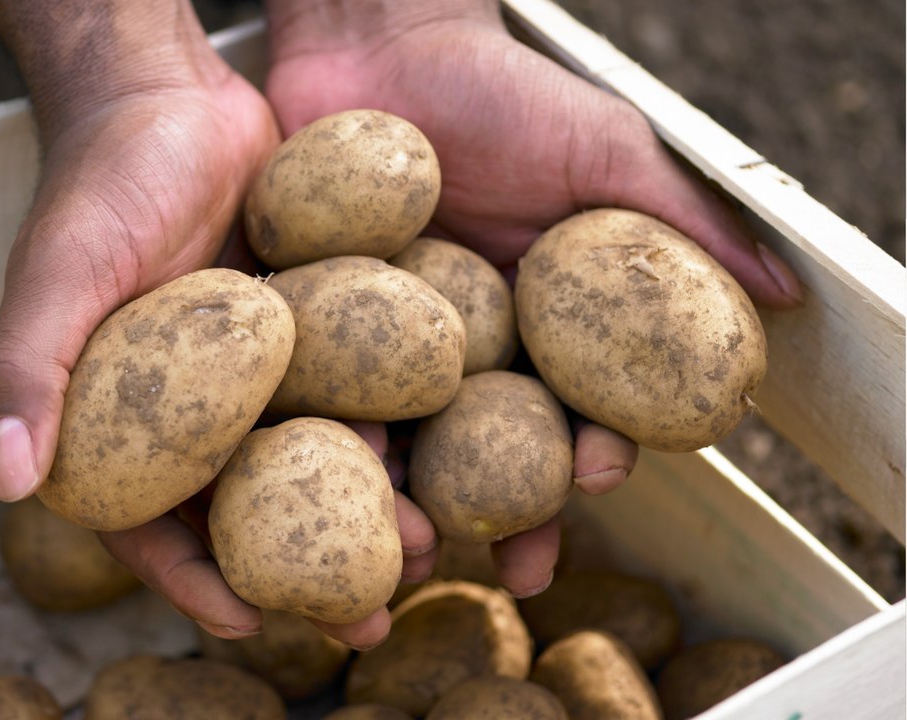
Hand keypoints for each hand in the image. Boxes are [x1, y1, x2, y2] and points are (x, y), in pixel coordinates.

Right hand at [0, 0, 430, 649]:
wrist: (171, 94)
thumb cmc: (100, 181)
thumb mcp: (58, 273)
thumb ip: (26, 371)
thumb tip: (6, 482)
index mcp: (110, 419)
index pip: (145, 525)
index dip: (193, 581)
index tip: (253, 624)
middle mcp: (182, 410)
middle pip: (242, 512)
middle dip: (301, 573)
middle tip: (366, 618)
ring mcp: (246, 375)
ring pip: (304, 464)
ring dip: (359, 512)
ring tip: (423, 549)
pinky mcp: (300, 333)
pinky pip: (342, 394)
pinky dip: (383, 430)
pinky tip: (435, 458)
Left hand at [262, 0, 801, 595]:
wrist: (381, 41)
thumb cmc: (503, 91)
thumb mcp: (605, 152)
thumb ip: (683, 224)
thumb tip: (781, 298)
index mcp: (542, 324)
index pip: (576, 408)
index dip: (592, 451)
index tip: (599, 474)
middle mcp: (466, 347)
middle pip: (490, 451)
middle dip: (507, 514)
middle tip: (512, 567)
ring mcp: (386, 342)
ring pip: (405, 438)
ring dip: (415, 498)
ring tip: (416, 543)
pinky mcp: (314, 324)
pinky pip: (321, 388)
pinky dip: (328, 432)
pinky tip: (337, 466)